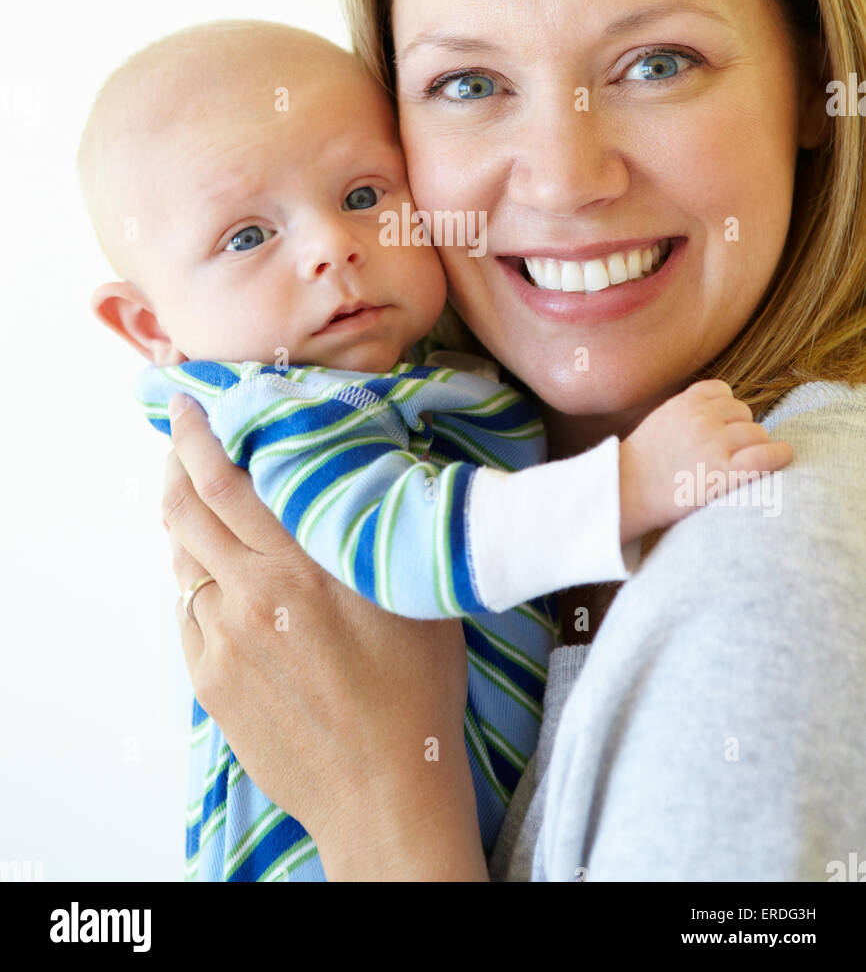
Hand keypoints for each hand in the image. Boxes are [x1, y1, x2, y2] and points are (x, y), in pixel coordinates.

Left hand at [161, 393, 487, 880]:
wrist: (385, 789)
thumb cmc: (416, 688)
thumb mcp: (409, 589)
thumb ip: (370, 527)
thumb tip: (357, 467)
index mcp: (303, 561)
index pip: (224, 478)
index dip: (196, 435)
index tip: (187, 406)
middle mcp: (253, 593)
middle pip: (183, 509)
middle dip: (175, 464)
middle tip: (182, 437)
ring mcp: (223, 640)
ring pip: (184, 562)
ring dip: (190, 528)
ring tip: (210, 513)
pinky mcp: (210, 681)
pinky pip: (191, 614)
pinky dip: (202, 587)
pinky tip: (230, 588)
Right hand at [619, 379, 793, 541]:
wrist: (625, 491)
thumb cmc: (640, 464)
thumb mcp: (660, 421)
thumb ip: (687, 411)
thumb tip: (721, 411)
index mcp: (685, 402)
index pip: (723, 392)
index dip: (726, 410)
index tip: (723, 427)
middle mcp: (702, 417)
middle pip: (743, 413)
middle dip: (740, 430)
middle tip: (729, 453)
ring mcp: (715, 443)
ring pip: (757, 433)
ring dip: (755, 446)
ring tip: (743, 464)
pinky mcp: (724, 472)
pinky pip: (765, 456)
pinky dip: (779, 455)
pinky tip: (783, 456)